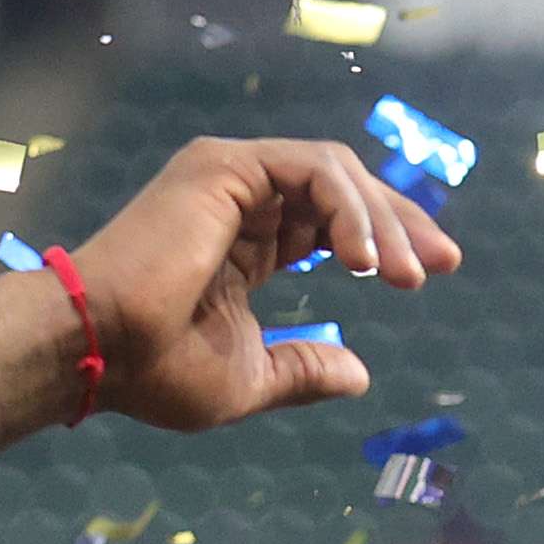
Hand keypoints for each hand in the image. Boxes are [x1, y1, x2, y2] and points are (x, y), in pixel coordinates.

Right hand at [58, 135, 461, 433]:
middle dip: (401, 221)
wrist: (101, 350)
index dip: (385, 238)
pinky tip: (361, 258)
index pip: (331, 221)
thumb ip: (304, 371)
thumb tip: (360, 375)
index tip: (433, 271)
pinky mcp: (226, 166)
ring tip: (403, 276)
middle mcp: (241, 200)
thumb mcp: (251, 377)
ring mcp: (232, 177)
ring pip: (335, 173)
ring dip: (381, 221)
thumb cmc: (157, 370)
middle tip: (443, 262)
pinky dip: (348, 207)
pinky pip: (313, 169)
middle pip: (344, 188)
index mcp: (247, 242)